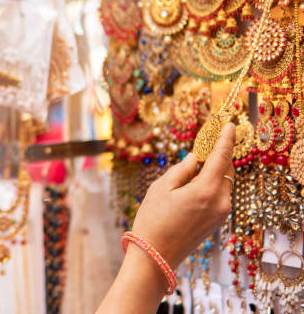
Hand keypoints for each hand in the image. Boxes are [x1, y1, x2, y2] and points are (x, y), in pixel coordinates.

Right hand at [131, 122, 234, 267]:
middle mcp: (220, 201)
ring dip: (214, 171)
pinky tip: (196, 182)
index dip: (225, 139)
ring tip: (197, 163)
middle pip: (225, 170)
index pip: (221, 157)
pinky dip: (212, 184)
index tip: (229, 125)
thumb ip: (181, 170)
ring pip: (223, 183)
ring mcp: (221, 213)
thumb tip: (194, 158)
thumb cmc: (153, 221)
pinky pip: (220, 195)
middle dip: (218, 155)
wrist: (155, 256)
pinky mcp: (217, 222)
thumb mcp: (161, 188)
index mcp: (206, 190)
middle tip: (208, 141)